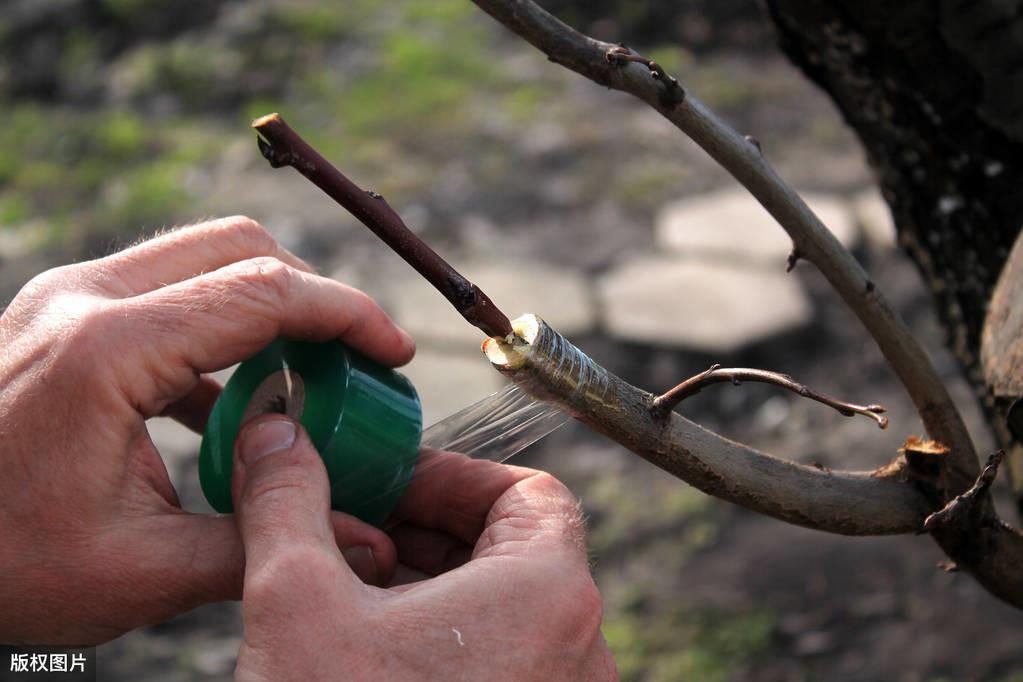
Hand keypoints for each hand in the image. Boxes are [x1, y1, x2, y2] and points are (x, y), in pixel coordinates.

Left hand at [0, 217, 412, 644]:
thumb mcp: (138, 572)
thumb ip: (261, 544)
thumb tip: (369, 543)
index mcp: (106, 350)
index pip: (264, 293)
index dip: (348, 316)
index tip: (395, 354)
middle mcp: (84, 297)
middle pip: (239, 247)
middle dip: (314, 296)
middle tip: (354, 362)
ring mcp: (67, 296)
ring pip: (203, 257)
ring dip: (268, 306)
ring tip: (303, 381)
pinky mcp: (62, 312)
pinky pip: (167, 293)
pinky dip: (221, 329)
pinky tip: (233, 402)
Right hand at [232, 416, 616, 680]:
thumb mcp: (298, 604)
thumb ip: (288, 503)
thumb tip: (276, 439)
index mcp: (548, 594)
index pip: (528, 492)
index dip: (452, 475)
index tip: (390, 483)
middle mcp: (576, 648)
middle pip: (514, 546)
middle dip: (428, 527)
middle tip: (358, 527)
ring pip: (504, 607)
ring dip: (431, 582)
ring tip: (353, 587)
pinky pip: (501, 659)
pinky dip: (444, 637)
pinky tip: (371, 649)